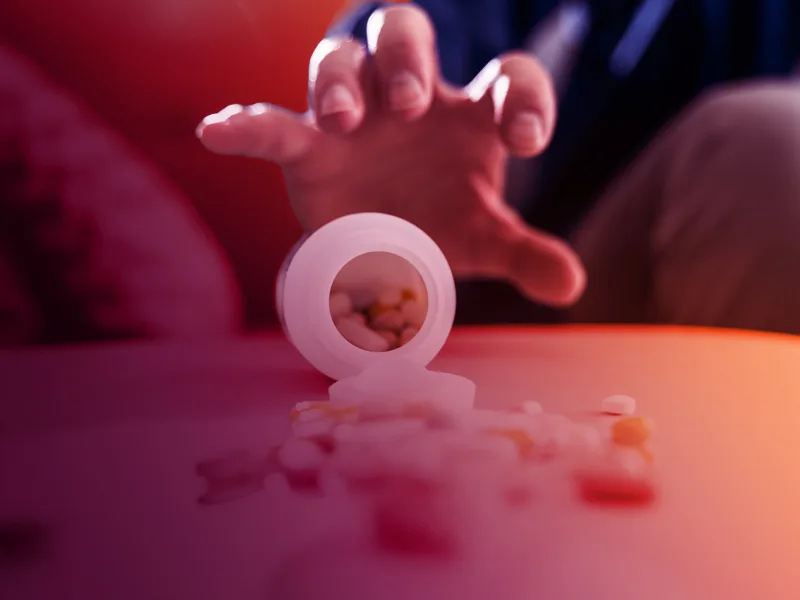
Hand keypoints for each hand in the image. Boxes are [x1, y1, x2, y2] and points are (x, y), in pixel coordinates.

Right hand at [196, 4, 584, 306]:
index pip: (506, 79)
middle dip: (409, 59)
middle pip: (405, 35)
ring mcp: (355, 117)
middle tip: (414, 103)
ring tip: (343, 119)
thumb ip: (524, 252)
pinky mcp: (308, 146)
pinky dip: (247, 124)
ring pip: (340, 61)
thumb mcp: (485, 237)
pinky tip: (219, 130)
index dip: (522, 96)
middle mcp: (411, 100)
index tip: (522, 141)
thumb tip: (572, 284)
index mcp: (470, 117)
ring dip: (340, 81)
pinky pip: (274, 122)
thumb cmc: (443, 221)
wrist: (387, 241)